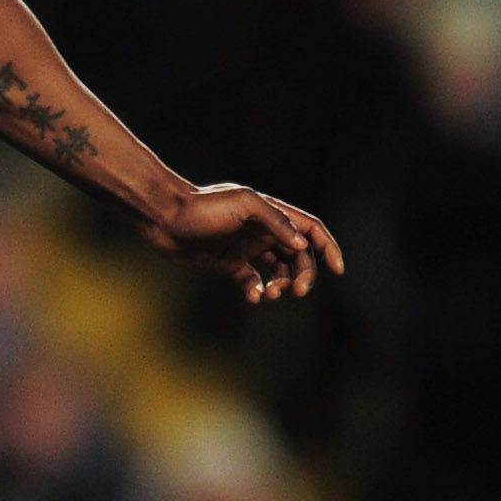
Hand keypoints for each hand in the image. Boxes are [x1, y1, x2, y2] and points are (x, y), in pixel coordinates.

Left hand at [136, 182, 344, 303]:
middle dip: (304, 274)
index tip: (337, 270)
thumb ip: (274, 220)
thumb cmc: (201, 206)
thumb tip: (301, 244)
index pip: (311, 230)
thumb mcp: (242, 203)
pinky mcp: (228, 264)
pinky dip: (259, 292)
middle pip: (299, 255)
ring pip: (279, 271)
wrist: (163, 218)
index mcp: (272, 214)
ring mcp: (246, 248)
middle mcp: (263, 231)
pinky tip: (255, 297)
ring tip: (272, 294)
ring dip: (283, 284)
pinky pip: (253, 282)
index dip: (328, 248)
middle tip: (296, 291)